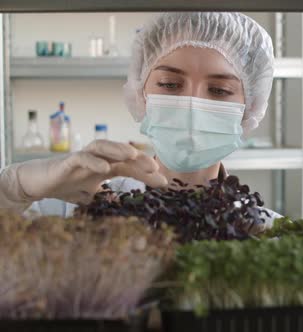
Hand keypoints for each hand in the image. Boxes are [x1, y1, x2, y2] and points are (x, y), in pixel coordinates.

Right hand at [15, 140, 167, 203]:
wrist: (35, 184)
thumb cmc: (65, 186)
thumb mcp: (91, 197)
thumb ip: (105, 198)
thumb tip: (120, 205)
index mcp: (105, 166)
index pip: (131, 167)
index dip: (147, 174)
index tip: (164, 182)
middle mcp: (97, 159)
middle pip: (121, 154)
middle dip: (140, 159)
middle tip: (155, 168)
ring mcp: (82, 157)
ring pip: (102, 146)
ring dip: (118, 149)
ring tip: (133, 156)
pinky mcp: (66, 161)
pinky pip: (81, 156)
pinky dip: (93, 160)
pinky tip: (104, 168)